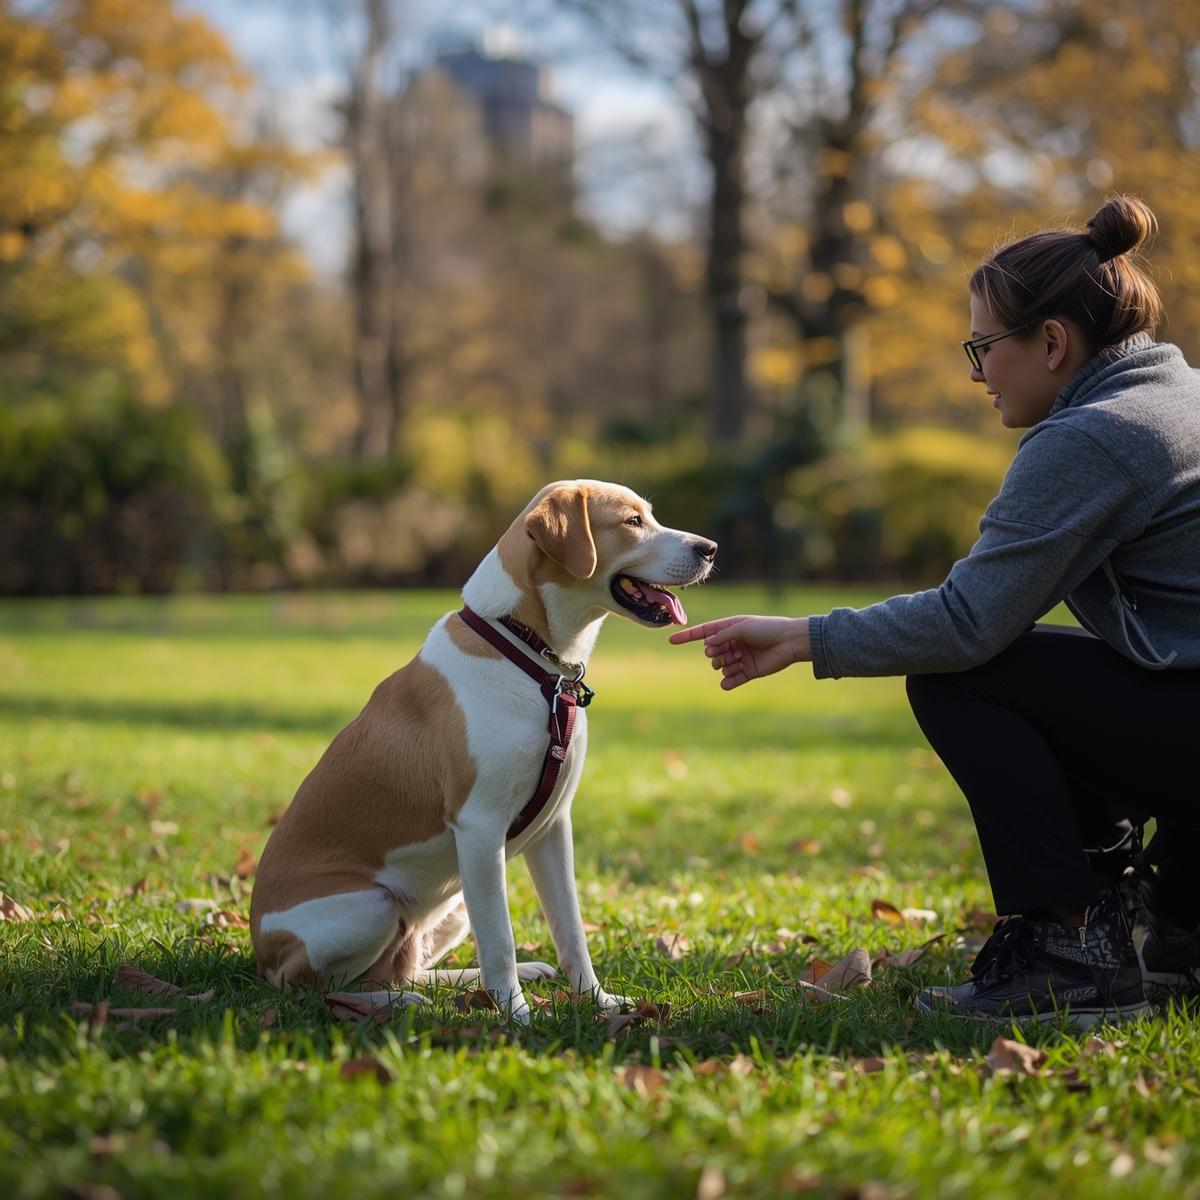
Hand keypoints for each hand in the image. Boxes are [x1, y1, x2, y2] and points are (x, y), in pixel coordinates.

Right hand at [668, 615, 809, 689]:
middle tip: (729, 651)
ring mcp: (740, 658)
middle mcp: (733, 643)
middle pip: (711, 652)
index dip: (687, 636)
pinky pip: (732, 679)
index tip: (671, 640)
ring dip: (726, 664)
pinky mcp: (748, 672)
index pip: (704, 633)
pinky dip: (728, 682)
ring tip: (738, 660)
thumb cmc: (767, 629)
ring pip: (720, 666)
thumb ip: (723, 636)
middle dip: (716, 653)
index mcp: (730, 628)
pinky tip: (727, 682)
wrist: (789, 642)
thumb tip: (707, 645)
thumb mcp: (742, 627)